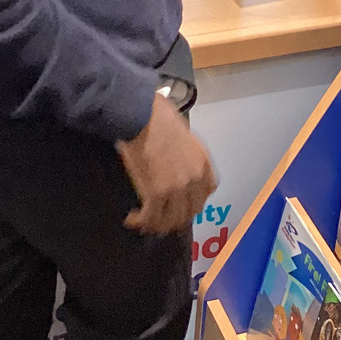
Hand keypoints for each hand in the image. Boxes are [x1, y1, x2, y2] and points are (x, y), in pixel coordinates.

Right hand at [118, 95, 217, 234]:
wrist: (141, 116)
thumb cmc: (157, 116)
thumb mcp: (183, 132)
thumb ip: (185, 152)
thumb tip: (175, 159)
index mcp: (203, 161)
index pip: (207, 192)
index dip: (194, 201)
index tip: (182, 202)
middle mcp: (194, 178)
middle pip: (190, 211)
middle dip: (175, 217)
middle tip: (161, 217)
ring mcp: (177, 188)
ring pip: (171, 220)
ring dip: (157, 224)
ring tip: (144, 221)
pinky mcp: (156, 194)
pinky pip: (151, 218)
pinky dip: (140, 222)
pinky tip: (133, 219)